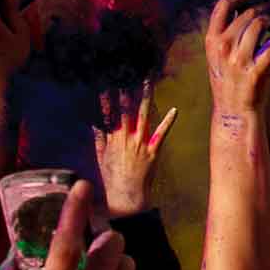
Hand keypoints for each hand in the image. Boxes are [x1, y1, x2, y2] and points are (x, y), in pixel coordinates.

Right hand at [95, 82, 176, 216]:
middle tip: (127, 71)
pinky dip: (168, 122)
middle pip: (125, 109)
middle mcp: (125, 138)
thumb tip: (94, 123)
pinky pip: (161, 134)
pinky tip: (174, 109)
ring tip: (148, 82)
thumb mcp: (101, 158)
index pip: (109, 112)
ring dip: (145, 98)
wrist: (126, 197)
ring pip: (142, 116)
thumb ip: (99, 139)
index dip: (108, 96)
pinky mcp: (153, 152)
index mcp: (112, 139)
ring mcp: (140, 144)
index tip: (107, 80)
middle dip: (126, 90)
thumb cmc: (113, 178)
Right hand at [205, 0, 269, 113]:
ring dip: (269, 20)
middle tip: (269, 11)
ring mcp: (240, 60)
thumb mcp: (216, 56)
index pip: (222, 6)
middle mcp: (224, 48)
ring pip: (258, 24)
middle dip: (261, 9)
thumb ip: (225, 34)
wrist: (234, 111)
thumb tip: (241, 10)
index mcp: (212, 41)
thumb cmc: (227, 81)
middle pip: (246, 14)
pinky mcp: (256, 71)